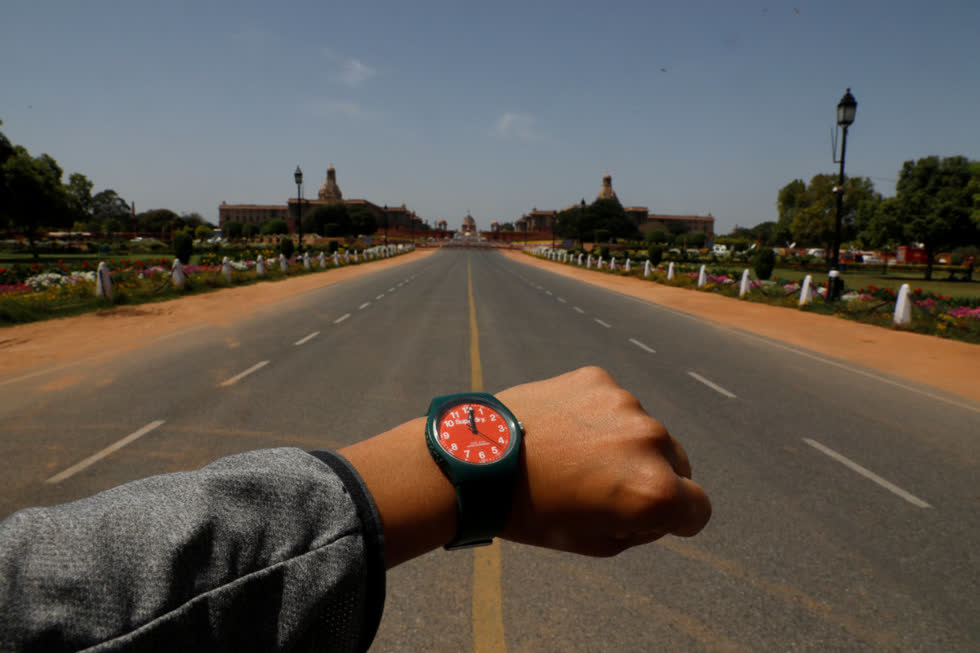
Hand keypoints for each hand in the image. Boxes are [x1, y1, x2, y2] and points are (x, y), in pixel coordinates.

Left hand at [341, 366, 710, 566]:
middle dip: (653, 477)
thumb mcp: (595, 542)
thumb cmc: (532, 511)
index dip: (675, 520)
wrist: (475, 460)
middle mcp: (650, 441)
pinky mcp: (598, 378)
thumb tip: (663, 503)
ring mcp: (625, 403)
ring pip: (643, 430)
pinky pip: (613, 403)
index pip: (698, 509)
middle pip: (676, 463)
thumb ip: (643, 525)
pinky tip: (562, 429)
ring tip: (573, 455)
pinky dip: (598, 416)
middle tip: (602, 487)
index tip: (645, 517)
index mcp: (653, 490)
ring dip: (623, 443)